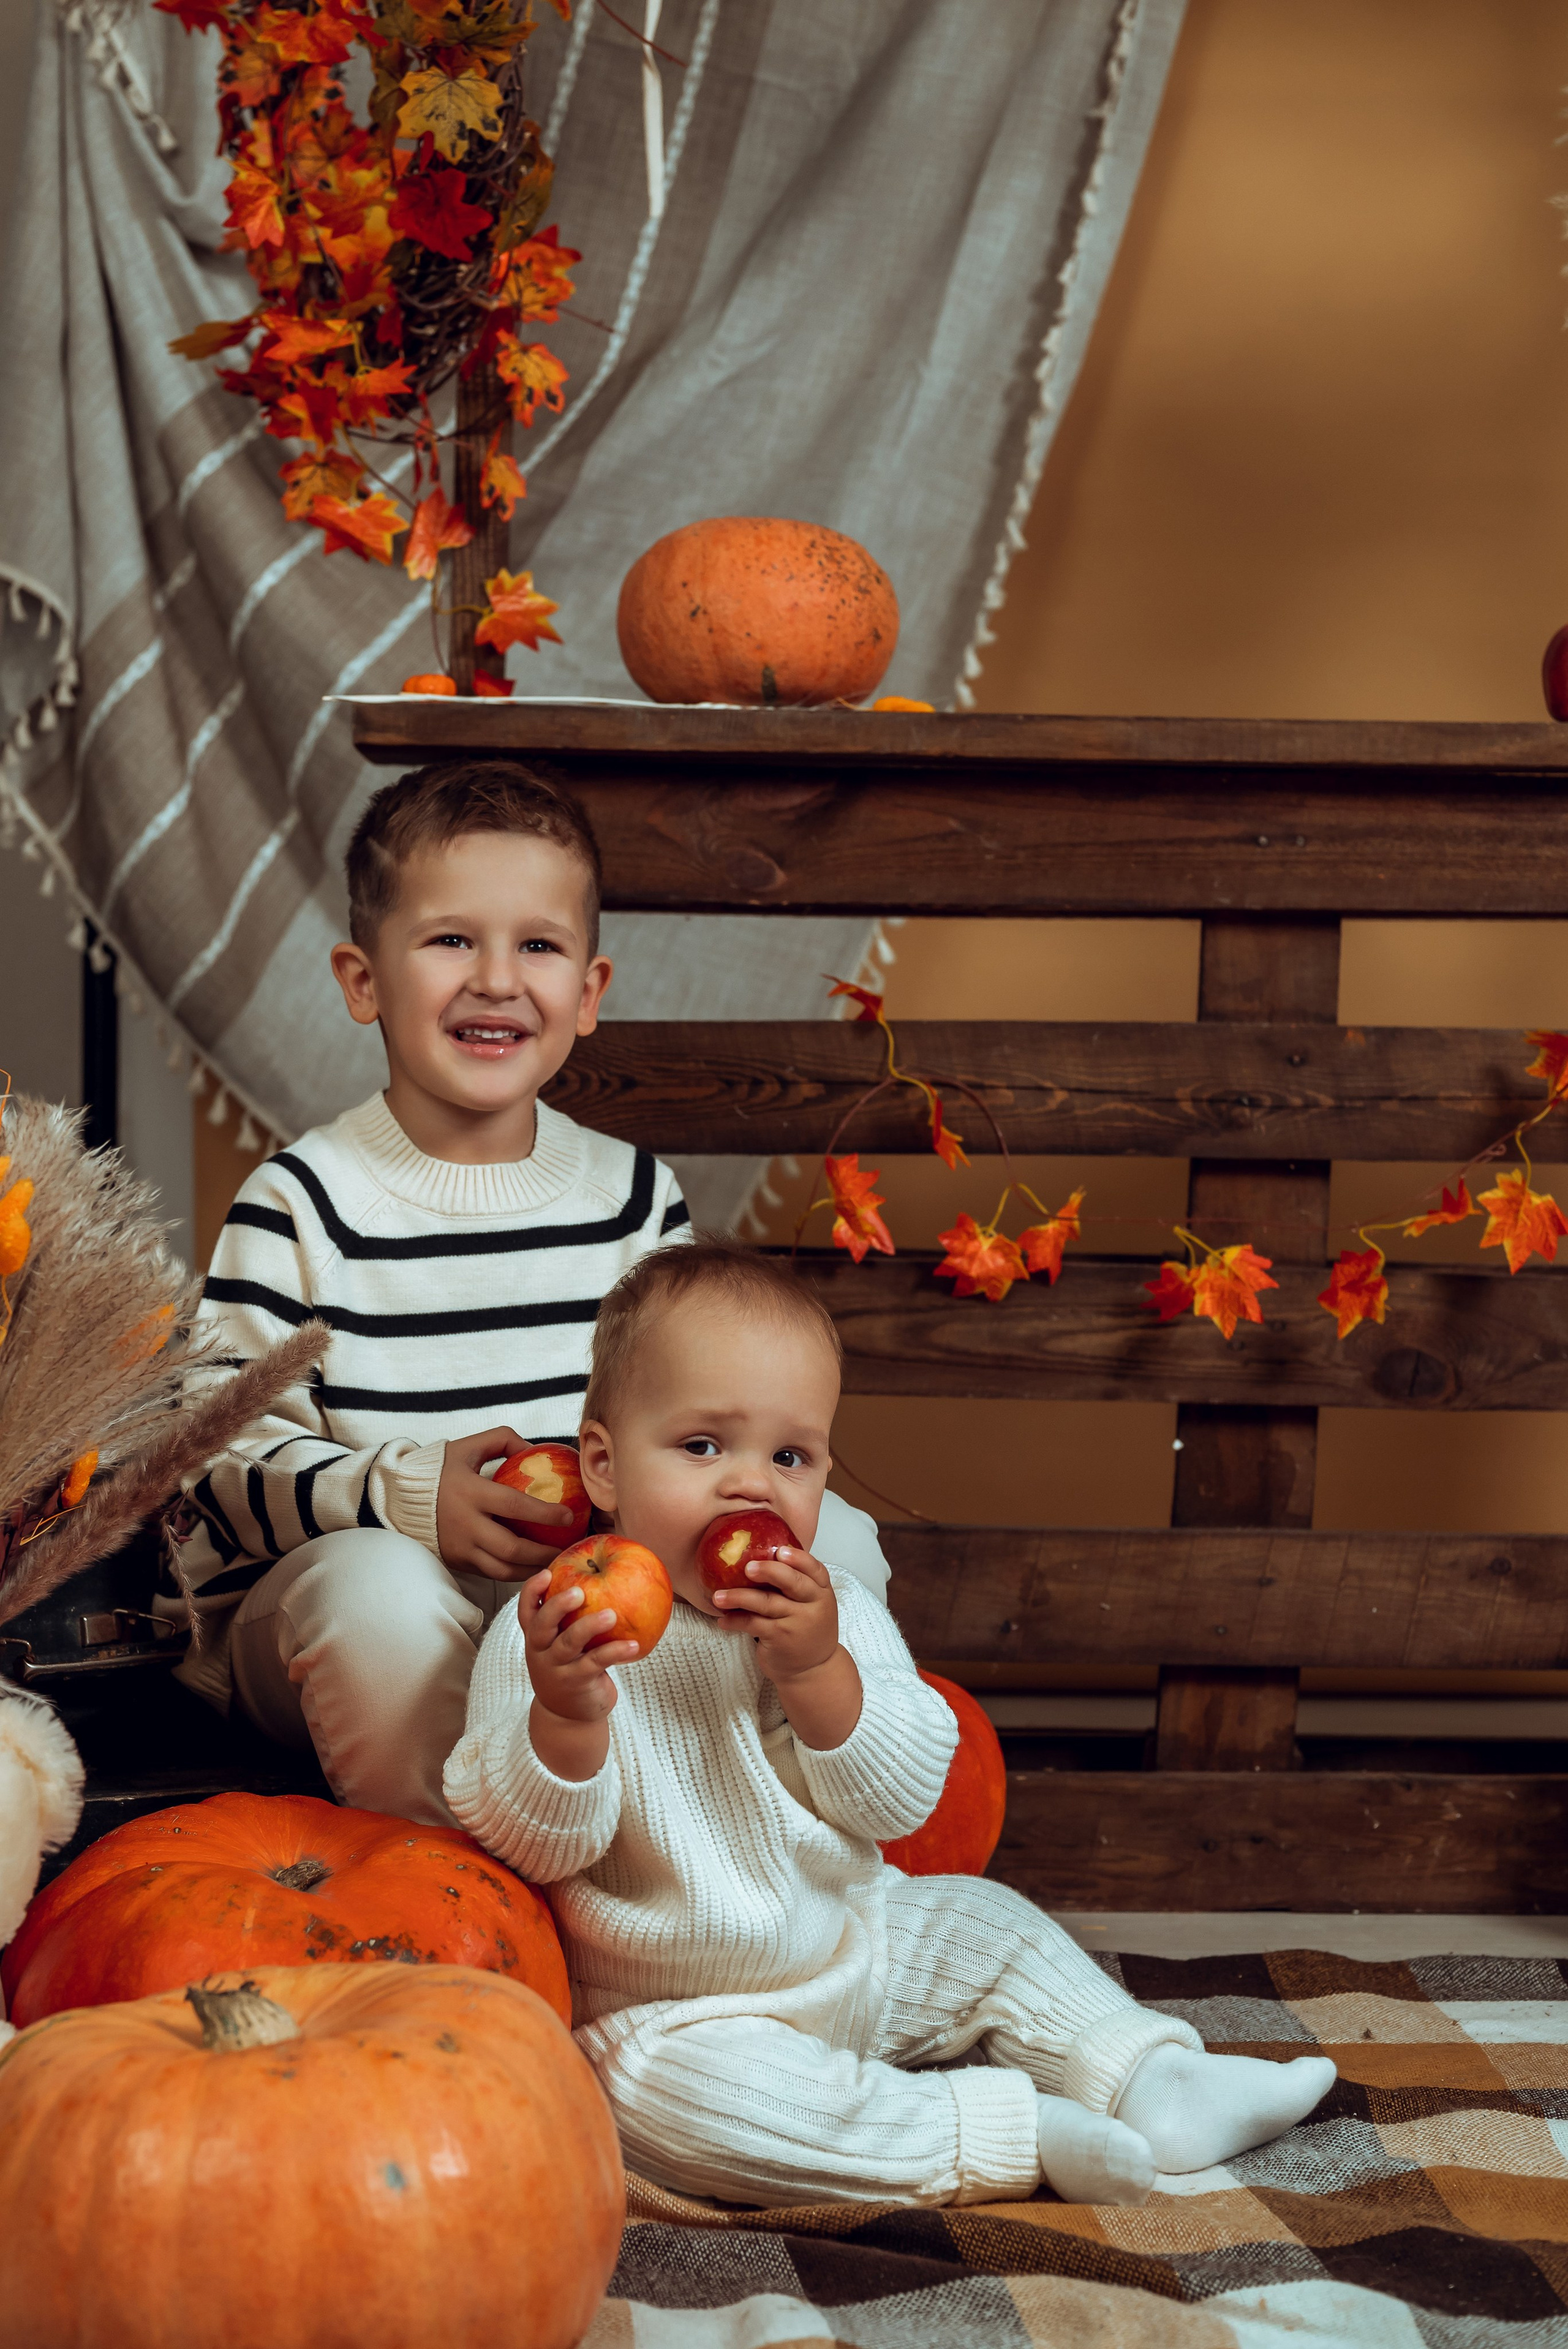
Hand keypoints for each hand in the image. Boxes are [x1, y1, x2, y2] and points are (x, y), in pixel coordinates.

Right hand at [436, 1427, 574, 1579]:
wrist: (398, 1498)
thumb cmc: (438, 1470)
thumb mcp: (467, 1447)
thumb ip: (503, 1440)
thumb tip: (536, 1450)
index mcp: (470, 1492)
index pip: (513, 1505)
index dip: (543, 1513)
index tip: (568, 1516)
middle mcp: (465, 1524)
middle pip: (511, 1548)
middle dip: (543, 1552)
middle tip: (566, 1548)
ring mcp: (461, 1547)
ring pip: (503, 1569)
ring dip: (532, 1569)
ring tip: (554, 1562)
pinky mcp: (458, 1562)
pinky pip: (491, 1573)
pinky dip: (515, 1573)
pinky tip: (533, 1567)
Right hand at [519, 1567, 638, 1781]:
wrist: (567, 1718)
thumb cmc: (569, 1670)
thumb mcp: (561, 1646)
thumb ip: (571, 1621)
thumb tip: (603, 1579)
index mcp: (536, 1639)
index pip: (526, 1611)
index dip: (532, 1591)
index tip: (547, 1572)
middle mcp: (540, 1652)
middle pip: (541, 1625)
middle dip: (557, 1605)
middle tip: (579, 1591)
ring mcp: (556, 1669)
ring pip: (569, 1643)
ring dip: (590, 1626)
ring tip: (612, 1615)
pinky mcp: (576, 1682)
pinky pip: (596, 1663)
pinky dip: (615, 1651)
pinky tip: (634, 1645)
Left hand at [710, 1545, 840, 1679]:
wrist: (812, 1670)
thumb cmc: (807, 1631)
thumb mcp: (813, 1606)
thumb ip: (797, 1585)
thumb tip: (761, 1557)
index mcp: (822, 1592)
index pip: (815, 1569)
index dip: (798, 1558)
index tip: (780, 1550)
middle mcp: (813, 1606)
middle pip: (792, 1582)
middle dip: (768, 1571)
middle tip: (746, 1567)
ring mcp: (797, 1623)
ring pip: (766, 1603)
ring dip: (738, 1597)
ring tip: (717, 1596)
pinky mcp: (780, 1639)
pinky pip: (753, 1624)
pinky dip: (735, 1620)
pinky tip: (722, 1620)